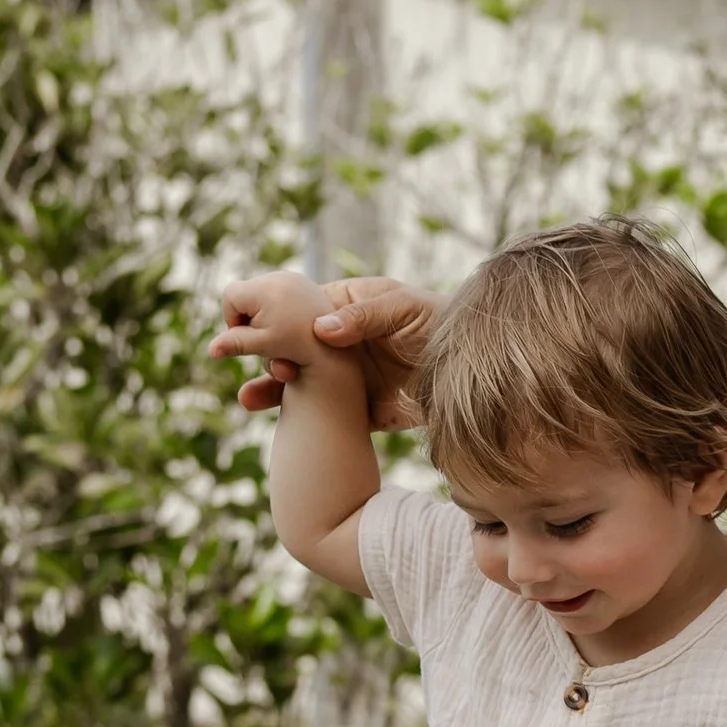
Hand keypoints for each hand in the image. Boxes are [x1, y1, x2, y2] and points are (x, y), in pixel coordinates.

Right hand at [214, 272, 435, 423]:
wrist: (477, 376)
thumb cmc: (447, 325)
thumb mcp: (408, 310)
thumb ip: (366, 316)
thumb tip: (321, 329)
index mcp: (347, 307)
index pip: (302, 311)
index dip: (280, 320)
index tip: (264, 332)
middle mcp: (339, 342)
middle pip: (290, 347)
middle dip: (271, 357)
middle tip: (272, 370)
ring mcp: (344, 378)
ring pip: (297, 382)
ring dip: (271, 389)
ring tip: (249, 399)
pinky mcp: (355, 411)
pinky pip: (319, 415)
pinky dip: (295, 418)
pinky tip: (272, 417)